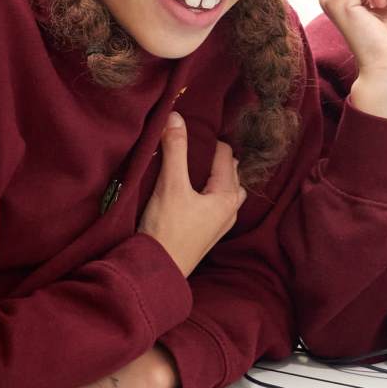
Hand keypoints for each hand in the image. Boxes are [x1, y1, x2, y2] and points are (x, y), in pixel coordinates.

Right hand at [139, 113, 246, 277]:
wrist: (157, 271)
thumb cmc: (167, 229)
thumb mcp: (170, 185)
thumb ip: (175, 149)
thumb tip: (176, 116)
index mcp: (227, 196)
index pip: (226, 156)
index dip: (211, 141)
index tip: (193, 131)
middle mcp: (230, 210)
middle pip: (230, 173)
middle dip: (216, 158)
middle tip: (194, 146)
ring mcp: (219, 225)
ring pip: (224, 191)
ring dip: (214, 177)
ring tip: (194, 168)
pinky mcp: (206, 235)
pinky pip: (214, 205)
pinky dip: (207, 193)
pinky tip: (190, 192)